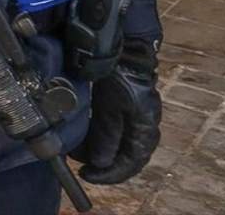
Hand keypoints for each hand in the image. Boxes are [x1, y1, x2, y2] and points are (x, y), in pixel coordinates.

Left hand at [72, 38, 161, 183]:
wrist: (125, 48)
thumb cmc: (119, 77)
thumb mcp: (110, 107)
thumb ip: (107, 135)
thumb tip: (101, 162)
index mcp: (145, 130)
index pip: (130, 163)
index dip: (108, 174)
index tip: (87, 174)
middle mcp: (146, 126)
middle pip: (126, 156)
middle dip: (102, 162)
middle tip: (80, 163)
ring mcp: (139, 116)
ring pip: (121, 144)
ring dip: (100, 150)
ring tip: (78, 150)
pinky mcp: (129, 107)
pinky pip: (117, 131)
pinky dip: (101, 137)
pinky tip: (87, 135)